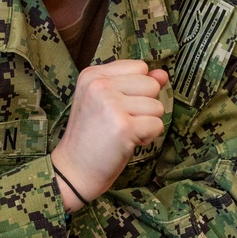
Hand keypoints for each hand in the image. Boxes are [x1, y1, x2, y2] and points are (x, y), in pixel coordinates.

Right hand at [51, 60, 168, 210]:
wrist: (73, 170)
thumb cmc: (91, 137)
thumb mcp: (106, 102)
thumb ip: (134, 84)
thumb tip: (163, 75)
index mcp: (92, 74)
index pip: (139, 67)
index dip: (138, 89)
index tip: (119, 107)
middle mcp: (100, 85)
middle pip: (151, 85)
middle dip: (144, 107)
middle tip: (120, 123)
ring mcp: (111, 104)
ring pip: (157, 106)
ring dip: (146, 124)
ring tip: (122, 134)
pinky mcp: (123, 126)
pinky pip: (157, 125)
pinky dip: (147, 137)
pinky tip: (127, 143)